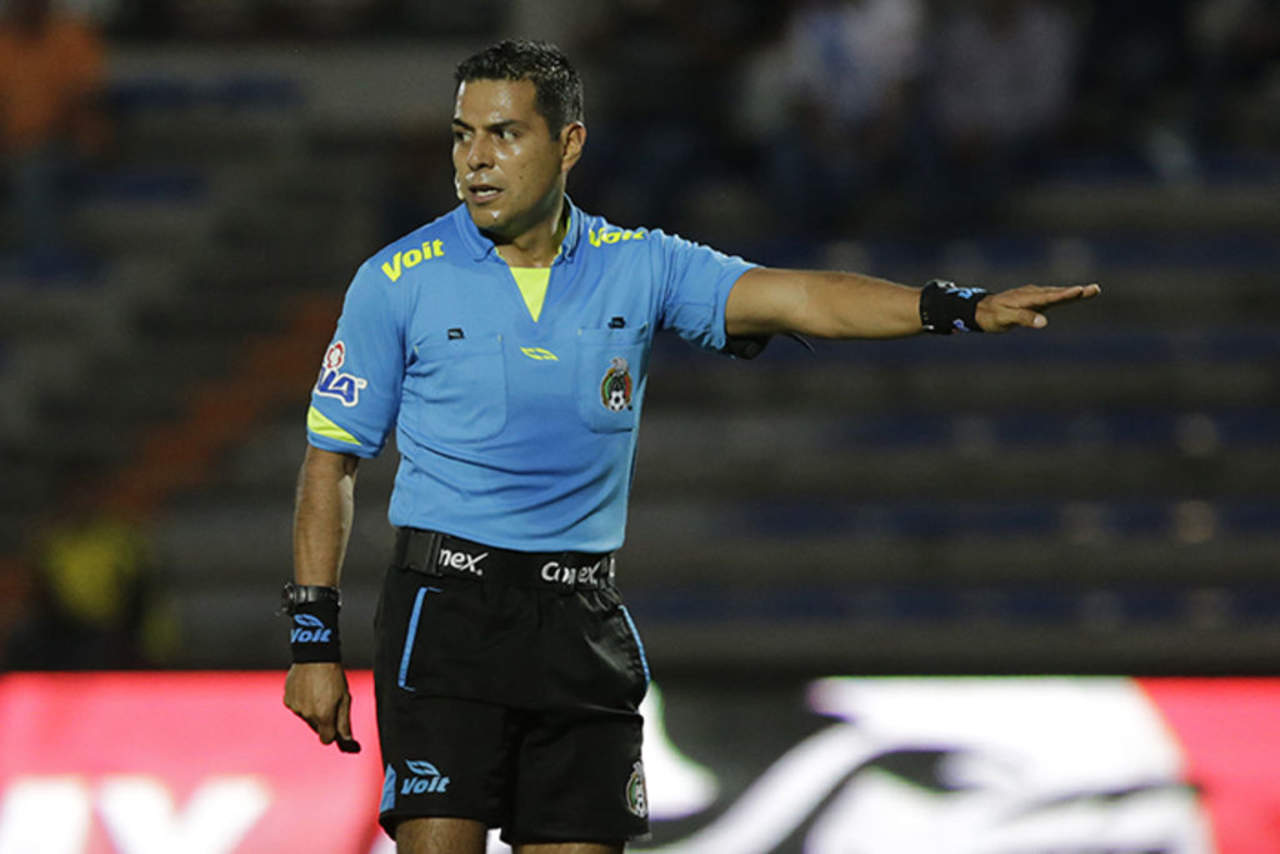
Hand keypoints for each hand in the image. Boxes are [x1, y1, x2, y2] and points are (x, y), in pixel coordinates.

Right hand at [284, 661, 360, 752]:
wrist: (315, 656)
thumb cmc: (333, 676)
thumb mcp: (345, 698)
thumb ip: (344, 722)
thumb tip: (347, 741)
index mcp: (324, 716)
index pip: (326, 739)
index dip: (332, 733)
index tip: (335, 725)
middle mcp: (308, 715)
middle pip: (316, 727)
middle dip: (323, 719)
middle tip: (328, 701)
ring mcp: (296, 708)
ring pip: (306, 717)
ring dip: (312, 710)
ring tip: (318, 691)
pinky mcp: (288, 700)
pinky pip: (297, 707)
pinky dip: (302, 702)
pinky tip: (308, 688)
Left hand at [975, 283, 1100, 332]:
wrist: (980, 308)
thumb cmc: (991, 315)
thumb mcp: (1004, 318)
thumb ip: (1023, 318)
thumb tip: (1043, 322)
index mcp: (1027, 298)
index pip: (1049, 297)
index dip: (1065, 295)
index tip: (1080, 290)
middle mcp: (1032, 294)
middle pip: (1058, 293)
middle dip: (1077, 292)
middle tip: (1095, 289)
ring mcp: (1034, 295)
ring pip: (1057, 293)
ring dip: (1074, 292)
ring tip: (1092, 290)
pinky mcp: (1034, 299)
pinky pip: (1052, 296)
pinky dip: (1065, 295)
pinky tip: (1074, 295)